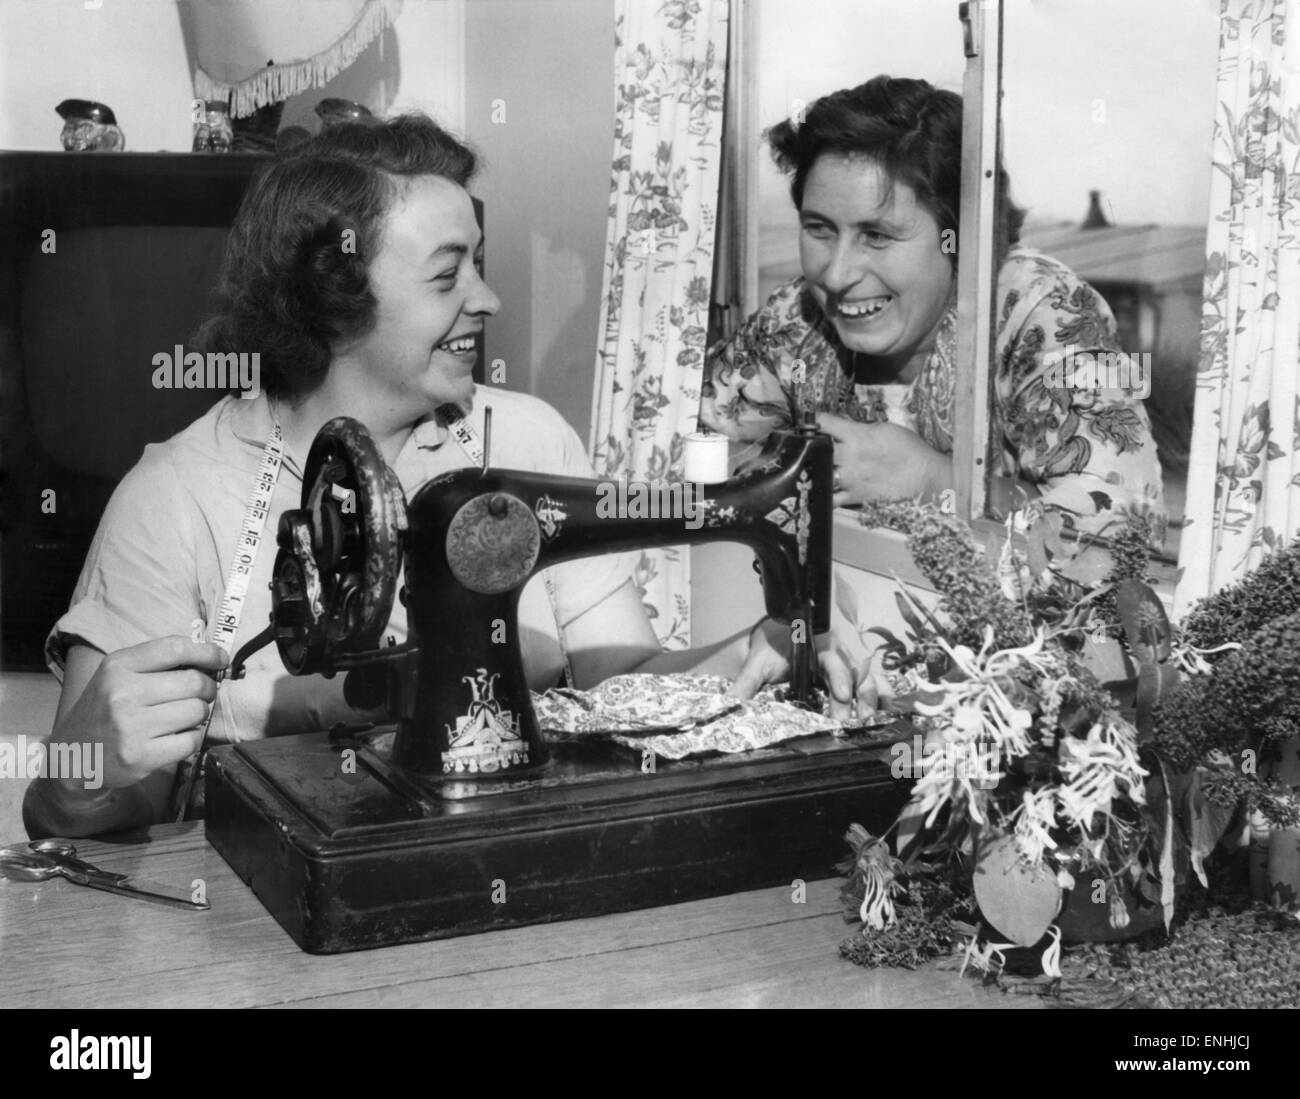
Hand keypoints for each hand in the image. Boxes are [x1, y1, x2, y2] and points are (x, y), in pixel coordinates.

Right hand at [51, 637, 227, 791]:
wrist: (72, 755)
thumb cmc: (105, 709)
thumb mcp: (118, 675)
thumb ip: (157, 663)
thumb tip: (211, 658)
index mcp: (117, 666)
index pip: (175, 648)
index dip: (207, 652)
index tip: (220, 659)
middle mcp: (122, 693)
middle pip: (194, 682)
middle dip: (208, 688)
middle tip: (203, 695)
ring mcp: (130, 727)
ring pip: (197, 712)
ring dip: (200, 715)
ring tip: (184, 717)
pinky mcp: (140, 756)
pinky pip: (191, 741)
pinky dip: (193, 738)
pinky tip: (178, 737)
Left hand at [728, 619, 890, 720]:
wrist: (792, 615)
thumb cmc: (777, 637)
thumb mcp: (759, 658)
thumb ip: (746, 681)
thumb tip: (728, 704)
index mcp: (819, 643)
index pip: (834, 660)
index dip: (840, 677)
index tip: (842, 695)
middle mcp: (841, 649)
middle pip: (857, 672)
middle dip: (859, 697)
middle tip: (853, 722)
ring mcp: (852, 657)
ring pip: (871, 676)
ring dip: (873, 699)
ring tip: (871, 722)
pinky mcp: (858, 667)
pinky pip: (877, 679)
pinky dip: (886, 695)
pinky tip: (890, 712)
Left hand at [818, 413, 951, 507]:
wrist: (926, 478)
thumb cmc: (910, 450)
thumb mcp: (884, 429)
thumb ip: (860, 429)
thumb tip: (844, 428)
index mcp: (857, 436)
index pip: (824, 422)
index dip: (814, 419)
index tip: (811, 420)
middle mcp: (849, 457)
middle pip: (816, 448)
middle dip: (813, 445)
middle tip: (813, 444)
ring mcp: (849, 479)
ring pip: (820, 472)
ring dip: (818, 468)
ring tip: (818, 465)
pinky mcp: (854, 498)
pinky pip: (831, 498)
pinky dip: (824, 494)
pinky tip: (822, 488)